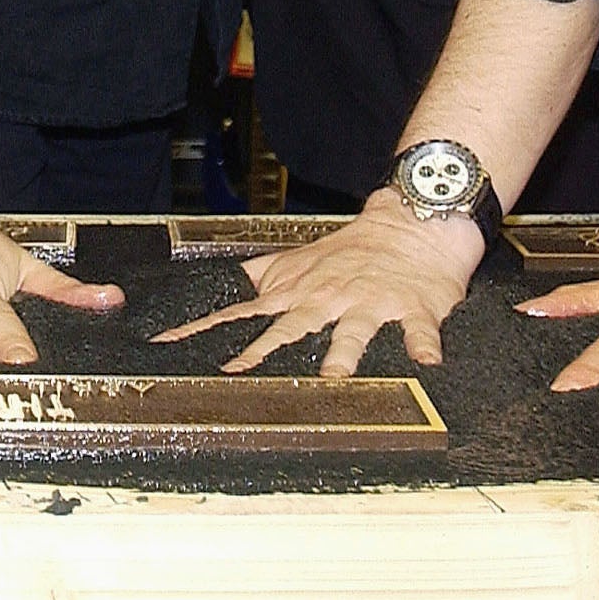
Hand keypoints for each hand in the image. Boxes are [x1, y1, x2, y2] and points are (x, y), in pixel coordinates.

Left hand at [155, 193, 480, 374]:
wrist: (411, 221)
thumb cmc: (356, 248)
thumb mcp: (302, 260)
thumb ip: (265, 277)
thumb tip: (226, 289)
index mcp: (300, 294)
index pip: (245, 313)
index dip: (208, 328)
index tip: (172, 345)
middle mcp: (329, 300)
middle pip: (292, 328)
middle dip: (266, 351)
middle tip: (241, 375)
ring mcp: (370, 303)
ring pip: (353, 331)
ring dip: (343, 353)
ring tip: (335, 377)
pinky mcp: (413, 307)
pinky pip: (418, 329)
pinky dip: (423, 345)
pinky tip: (426, 362)